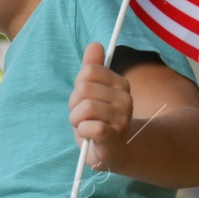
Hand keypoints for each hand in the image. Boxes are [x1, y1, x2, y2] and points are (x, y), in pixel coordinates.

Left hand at [68, 42, 132, 169]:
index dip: (78, 86)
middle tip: (82, 116)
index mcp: (120, 84)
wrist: (111, 152)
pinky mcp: (113, 138)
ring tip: (84, 126)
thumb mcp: (93, 92)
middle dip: (74, 104)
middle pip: (83, 89)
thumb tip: (95, 45)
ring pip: (85, 108)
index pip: (88, 71)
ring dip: (76, 120)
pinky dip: (83, 131)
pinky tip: (88, 134)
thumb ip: (93, 69)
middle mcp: (125, 99)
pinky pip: (91, 127)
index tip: (83, 99)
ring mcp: (121, 119)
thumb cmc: (99, 120)